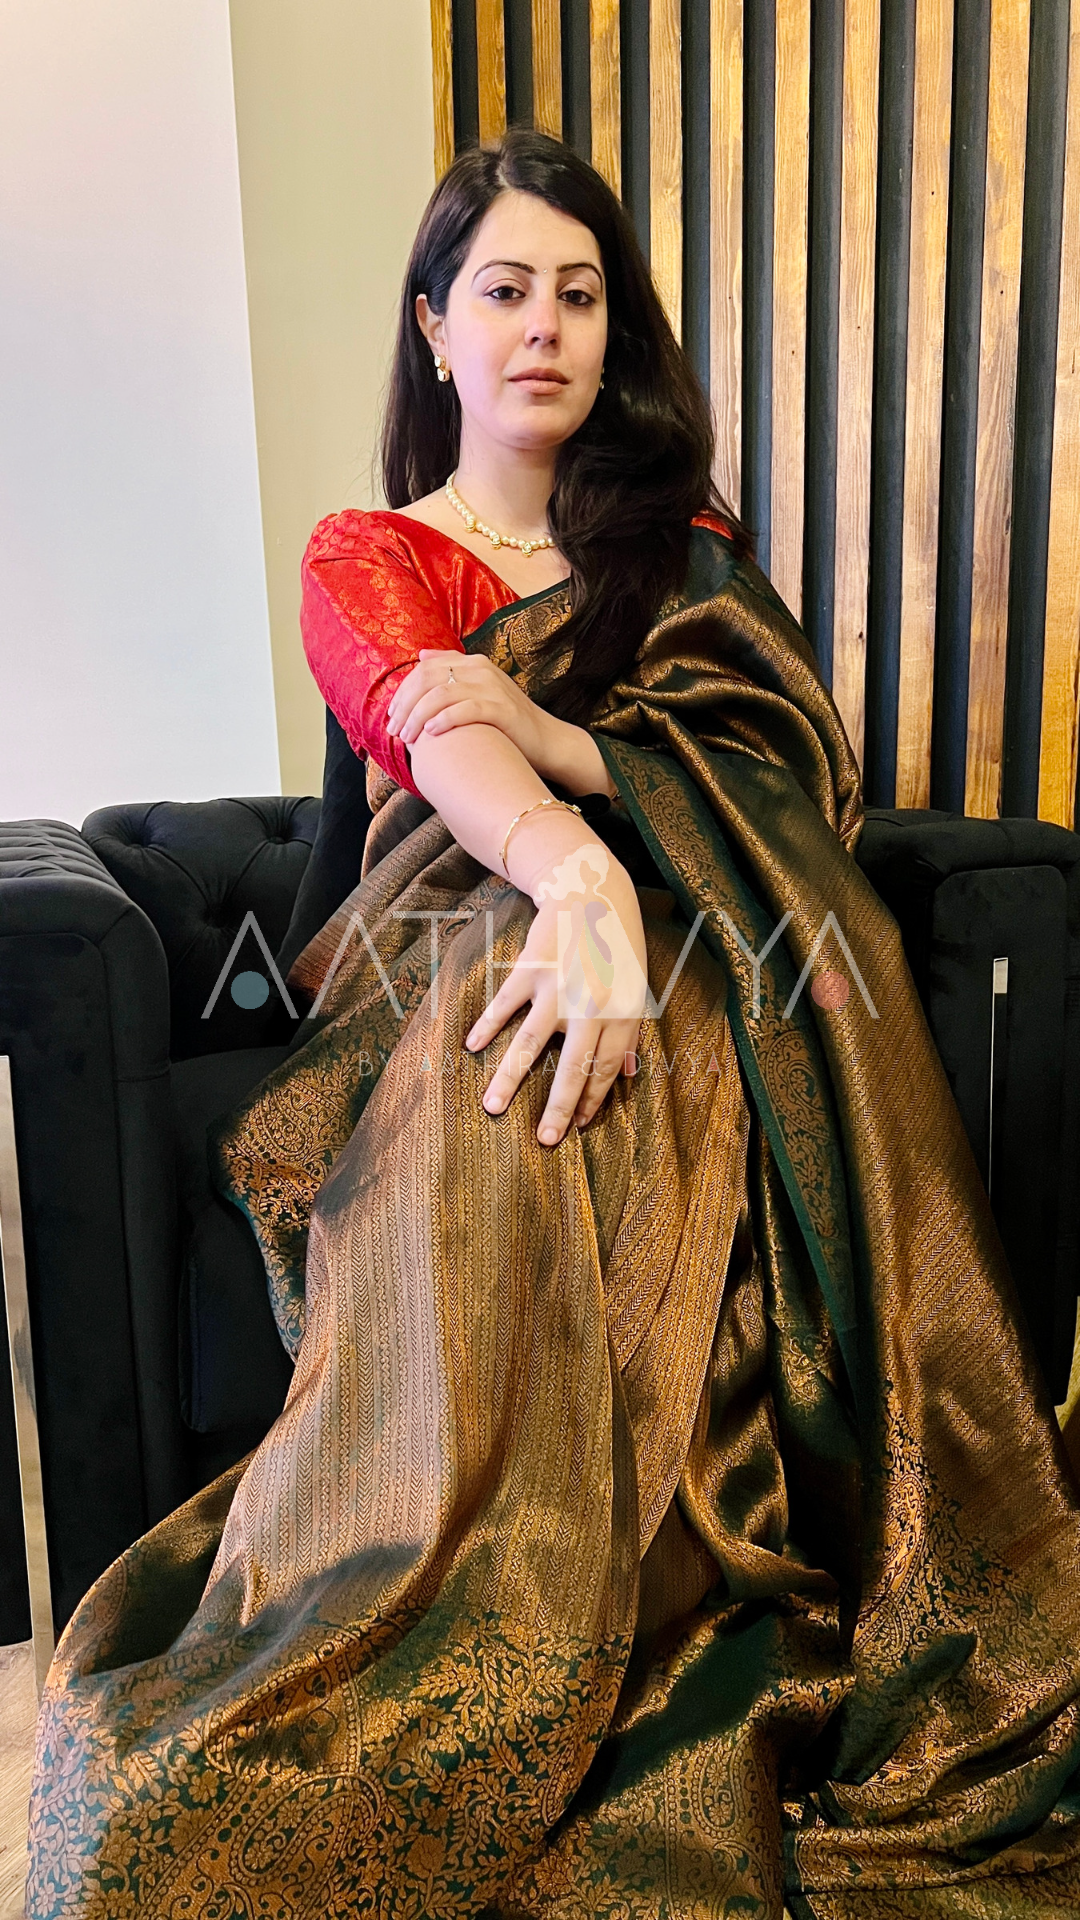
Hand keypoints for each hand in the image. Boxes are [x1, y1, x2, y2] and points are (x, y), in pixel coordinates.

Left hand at [387, 650, 555, 770]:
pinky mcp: (503, 709)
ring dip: (418, 716)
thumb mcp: (478, 690)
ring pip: (441, 694)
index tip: (392, 716)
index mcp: (472, 663)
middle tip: (395, 730)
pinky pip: (466, 709)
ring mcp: (493, 688)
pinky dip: (444, 720)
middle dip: (406, 705)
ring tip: (408, 737)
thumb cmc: (505, 722)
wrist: (546, 741)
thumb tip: (421, 656)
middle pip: (428, 679)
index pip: (424, 669)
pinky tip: (431, 733)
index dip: (403, 691)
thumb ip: (451, 672)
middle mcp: (481, 670)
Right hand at [464, 840, 646, 1145]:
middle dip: (559, 1107)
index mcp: (622, 1012)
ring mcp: (558, 987)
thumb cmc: (616, 945)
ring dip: (510, 1078)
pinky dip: (487, 1025)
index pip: (605, 1068)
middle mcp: (591, 1005)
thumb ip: (628, 1031)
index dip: (591, 1099)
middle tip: (545, 1141)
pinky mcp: (531, 969)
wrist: (592, 891)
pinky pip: (505, 1005)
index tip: (577, 1126)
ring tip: (492, 1108)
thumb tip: (625, 1076)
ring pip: (531, 1043)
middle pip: (573, 1066)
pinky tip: (472, 1047)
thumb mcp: (635, 987)